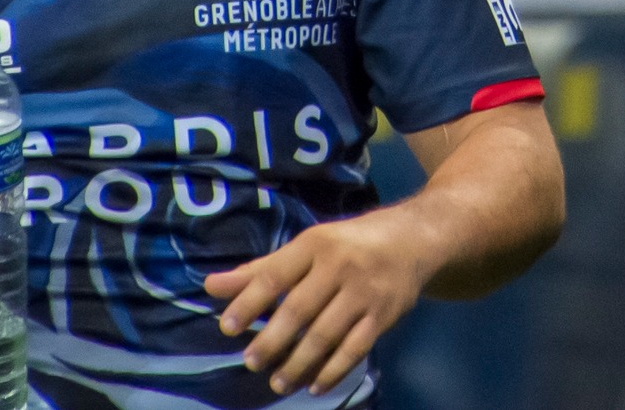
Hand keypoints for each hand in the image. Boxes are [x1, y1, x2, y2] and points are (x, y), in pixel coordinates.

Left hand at [207, 209, 434, 397]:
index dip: (248, 302)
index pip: (275, 275)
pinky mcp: (384, 315)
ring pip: (325, 334)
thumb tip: (210, 286)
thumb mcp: (307, 247)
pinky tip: (315, 384)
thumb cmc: (348, 244)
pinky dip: (333, 370)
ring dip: (298, 362)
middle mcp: (339, 266)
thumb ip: (261, 270)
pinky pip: (355, 348)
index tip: (226, 327)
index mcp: (315, 244)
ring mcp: (364, 292)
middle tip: (251, 361)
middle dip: (271, 339)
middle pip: (298, 309)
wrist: (413, 239)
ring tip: (278, 381)